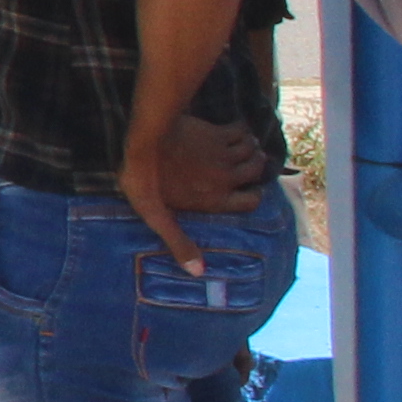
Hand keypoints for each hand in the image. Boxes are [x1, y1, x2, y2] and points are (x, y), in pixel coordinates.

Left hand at [122, 115, 274, 274]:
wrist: (144, 143)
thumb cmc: (146, 182)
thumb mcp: (158, 218)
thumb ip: (180, 243)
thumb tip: (198, 272)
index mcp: (216, 200)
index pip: (251, 201)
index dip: (254, 195)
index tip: (252, 190)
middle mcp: (227, 177)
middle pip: (256, 170)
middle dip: (256, 167)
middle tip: (251, 163)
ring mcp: (223, 153)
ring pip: (252, 149)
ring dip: (252, 147)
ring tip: (246, 147)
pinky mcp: (215, 132)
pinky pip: (240, 129)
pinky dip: (242, 129)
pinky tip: (236, 129)